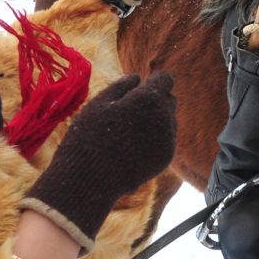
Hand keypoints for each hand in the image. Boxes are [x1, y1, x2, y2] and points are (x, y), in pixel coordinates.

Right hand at [23, 72, 176, 248]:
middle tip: (128, 112)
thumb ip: (122, 86)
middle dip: (154, 100)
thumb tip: (138, 78)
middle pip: (168, 99)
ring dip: (155, 120)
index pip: (164, 78)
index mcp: (149, 99)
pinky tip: (132, 148)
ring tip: (128, 132)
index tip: (137, 89)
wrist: (90, 180)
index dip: (151, 81)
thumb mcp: (99, 103)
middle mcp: (165, 117)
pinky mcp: (166, 158)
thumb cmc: (89, 136)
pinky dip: (154, 139)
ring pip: (169, 120)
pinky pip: (165, 140)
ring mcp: (168, 139)